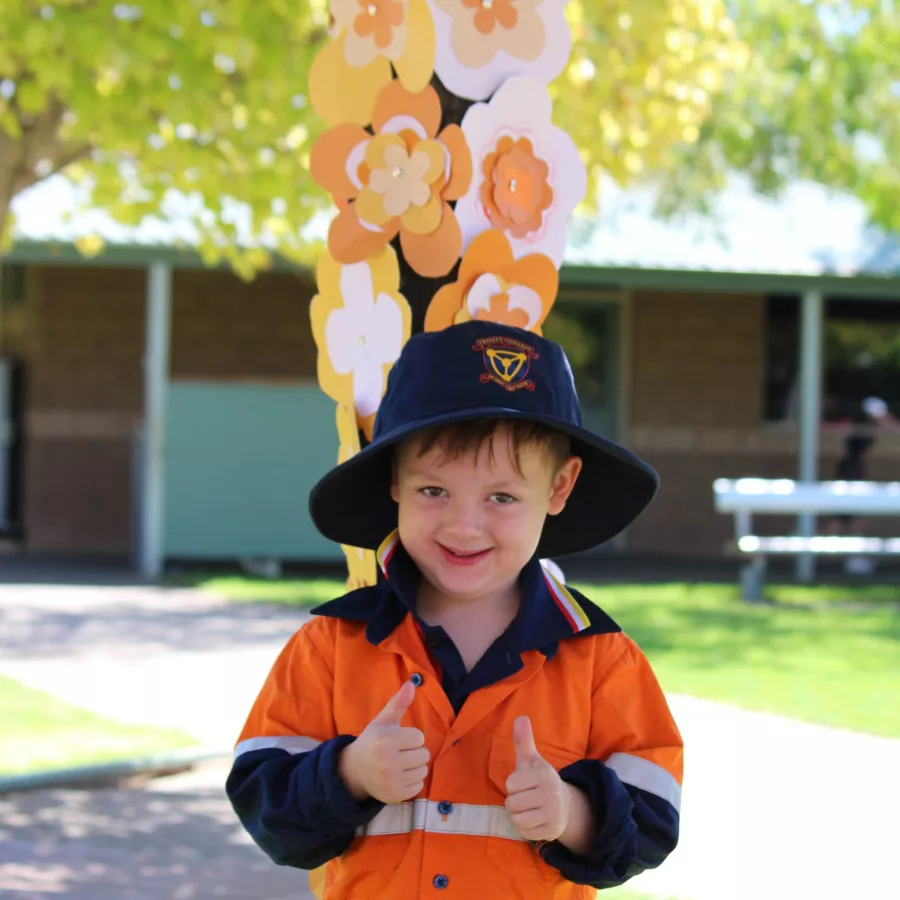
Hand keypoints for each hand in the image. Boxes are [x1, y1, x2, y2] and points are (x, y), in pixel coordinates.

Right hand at [338, 681, 428, 804]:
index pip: (419, 737)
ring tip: (400, 764)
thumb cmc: (372, 742)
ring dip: (415, 766)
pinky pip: (419, 786)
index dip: (410, 737)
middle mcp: (388, 761)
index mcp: (385, 740)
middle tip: (400, 752)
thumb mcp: (383, 721)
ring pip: (423, 770)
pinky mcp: (395, 795)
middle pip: (423, 754)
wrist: (354, 771)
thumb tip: (411, 684)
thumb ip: (398, 703)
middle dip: (414, 752)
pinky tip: (399, 776)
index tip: (398, 740)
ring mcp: (391, 781)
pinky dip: (412, 781)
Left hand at [504, 716, 570, 842]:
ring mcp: (553, 814)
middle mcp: (551, 794)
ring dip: (518, 815)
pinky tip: (534, 820)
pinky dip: (525, 828)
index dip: (513, 785)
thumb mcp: (532, 761)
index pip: (511, 784)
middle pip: (512, 803)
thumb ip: (523, 741)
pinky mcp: (551, 831)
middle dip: (514, 802)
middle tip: (526, 798)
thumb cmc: (540, 781)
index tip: (524, 783)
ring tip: (529, 808)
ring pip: (517, 819)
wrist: (566, 806)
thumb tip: (520, 717)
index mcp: (544, 774)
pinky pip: (524, 832)